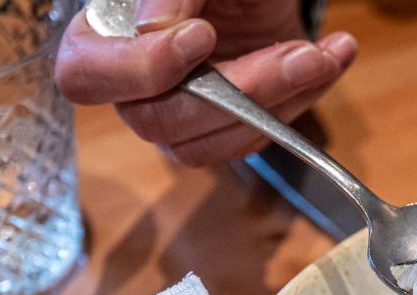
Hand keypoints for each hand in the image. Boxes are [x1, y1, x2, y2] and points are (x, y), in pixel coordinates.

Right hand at [56, 0, 356, 165]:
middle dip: (238, 90)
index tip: (200, 36)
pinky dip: (300, 101)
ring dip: (279, 100)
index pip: (86, 76)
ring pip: (211, 143)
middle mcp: (133, 89)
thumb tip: (156, 28)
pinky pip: (253, 142)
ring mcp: (178, 118)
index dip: (140, 68)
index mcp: (103, 39)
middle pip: (161, 121)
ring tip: (322, 55)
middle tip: (295, 54)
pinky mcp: (223, 132)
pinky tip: (330, 59)